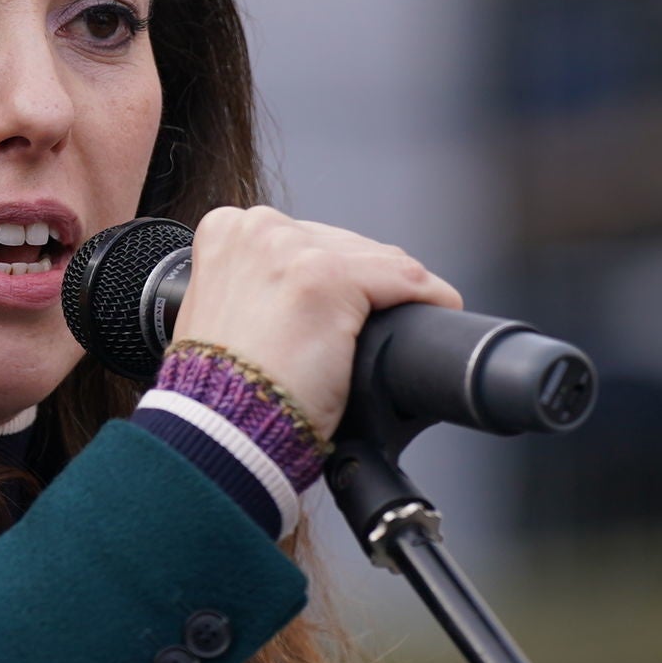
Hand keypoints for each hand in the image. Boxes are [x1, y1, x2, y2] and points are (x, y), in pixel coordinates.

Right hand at [169, 206, 458, 441]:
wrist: (221, 431)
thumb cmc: (223, 390)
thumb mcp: (227, 316)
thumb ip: (258, 290)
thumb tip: (305, 299)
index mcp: (227, 233)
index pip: (309, 239)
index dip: (339, 273)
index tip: (354, 303)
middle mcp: (257, 230)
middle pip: (346, 245)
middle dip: (368, 283)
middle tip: (374, 327)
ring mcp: (292, 251)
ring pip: (378, 261)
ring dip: (398, 293)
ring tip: (403, 325)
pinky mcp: (330, 279)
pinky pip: (404, 280)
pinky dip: (430, 298)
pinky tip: (440, 311)